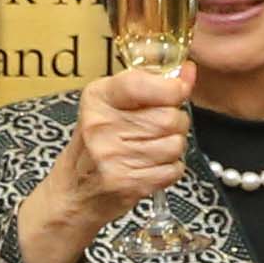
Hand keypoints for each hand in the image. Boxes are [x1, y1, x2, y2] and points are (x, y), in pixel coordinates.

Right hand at [26, 62, 189, 262]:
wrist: (74, 191)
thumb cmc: (97, 143)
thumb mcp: (112, 103)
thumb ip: (152, 83)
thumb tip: (188, 71)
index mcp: (98, 98)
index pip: (141, 83)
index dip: (171, 87)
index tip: (178, 89)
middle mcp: (102, 126)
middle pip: (169, 117)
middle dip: (176, 122)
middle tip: (160, 127)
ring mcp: (113, 157)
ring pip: (176, 144)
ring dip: (173, 147)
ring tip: (152, 148)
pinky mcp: (128, 183)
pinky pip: (174, 169)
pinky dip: (169, 168)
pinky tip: (150, 166)